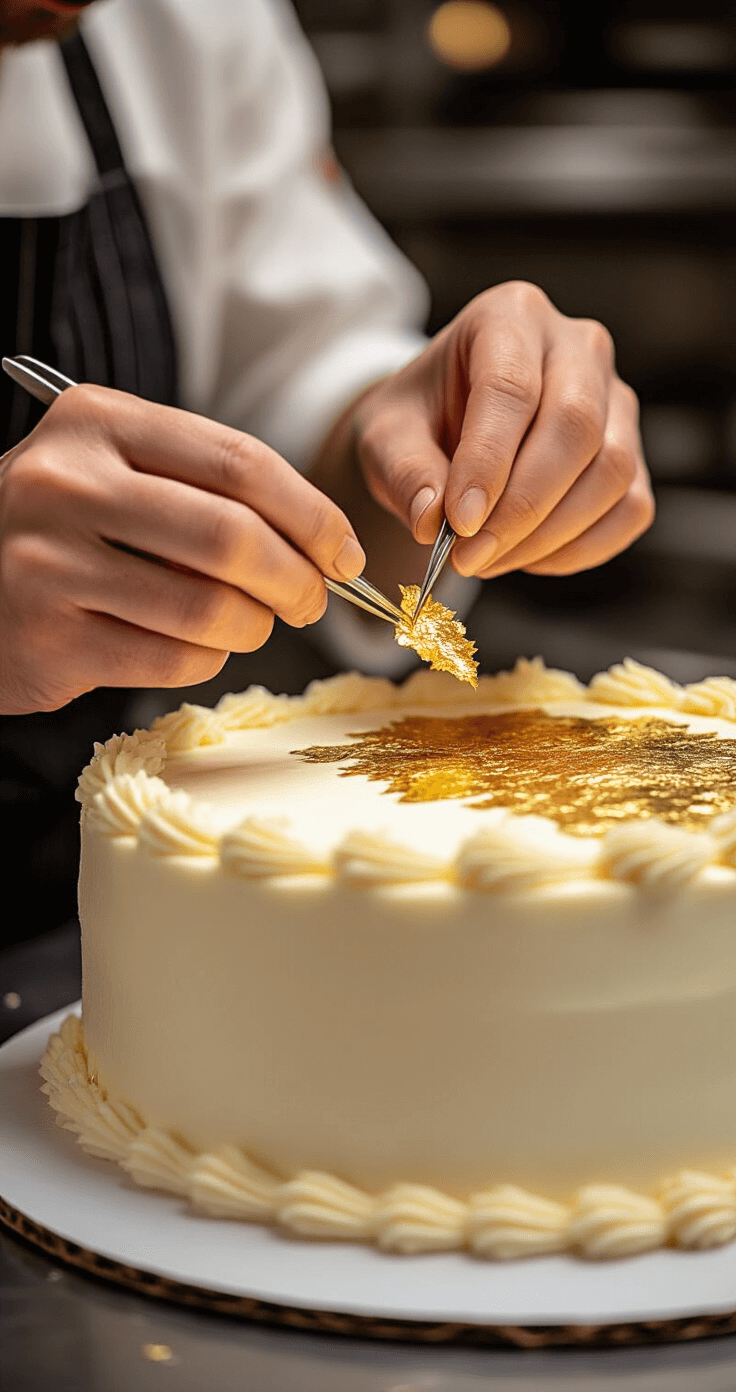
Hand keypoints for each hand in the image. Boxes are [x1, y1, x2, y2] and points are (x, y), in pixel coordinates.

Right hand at [0, 385, 364, 712]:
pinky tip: (197, 647)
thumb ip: (202, 486)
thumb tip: (321, 545)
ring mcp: (49, 563)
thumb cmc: (62, 527)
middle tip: (312, 602)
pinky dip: (206, 660)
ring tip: (252, 625)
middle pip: (232, 537)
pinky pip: (171, 660)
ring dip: (254, 627)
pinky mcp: (49, 639)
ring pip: (207, 607)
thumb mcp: (114, 470)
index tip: (343, 552)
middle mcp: (65, 483)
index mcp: (96, 421)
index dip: (311, 514)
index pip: (238, 462)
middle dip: (297, 579)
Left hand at [354, 282, 653, 578]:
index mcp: (510, 316)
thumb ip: (406, 474)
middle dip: (523, 506)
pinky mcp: (633, 452)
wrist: (446, 426)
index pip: (512, 388)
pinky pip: (629, 508)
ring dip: (549, 534)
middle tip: (471, 555)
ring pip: (612, 470)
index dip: (488, 462)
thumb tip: (433, 522)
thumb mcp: (388, 437)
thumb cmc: (419, 420)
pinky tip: (528, 558)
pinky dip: (580, 548)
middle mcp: (578, 346)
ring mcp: (616, 399)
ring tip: (489, 559)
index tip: (459, 524)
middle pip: (576, 426)